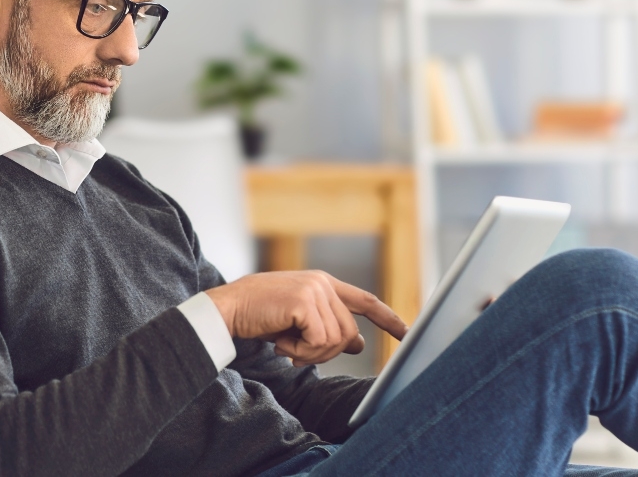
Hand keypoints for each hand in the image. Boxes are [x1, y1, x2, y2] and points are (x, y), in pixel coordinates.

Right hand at [205, 271, 408, 366]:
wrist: (229, 308)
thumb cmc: (258, 315)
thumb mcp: (298, 321)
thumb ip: (326, 326)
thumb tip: (357, 344)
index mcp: (323, 284)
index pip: (365, 301)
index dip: (388, 318)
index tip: (408, 334)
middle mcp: (322, 283)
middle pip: (349, 333)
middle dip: (326, 353)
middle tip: (296, 353)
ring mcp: (314, 290)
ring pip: (336, 340)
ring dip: (310, 354)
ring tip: (287, 346)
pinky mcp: (304, 302)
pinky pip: (319, 341)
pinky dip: (300, 351)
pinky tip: (281, 343)